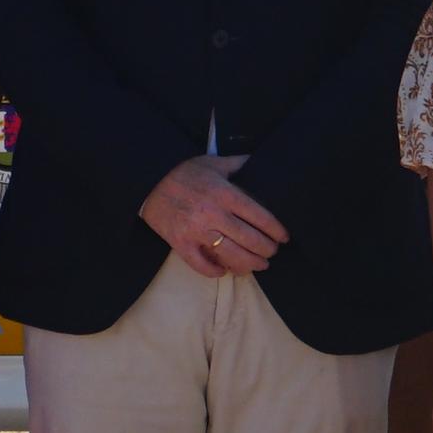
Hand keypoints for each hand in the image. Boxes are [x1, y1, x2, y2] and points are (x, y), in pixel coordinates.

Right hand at [140, 157, 288, 279]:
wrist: (148, 181)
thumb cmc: (184, 171)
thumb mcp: (213, 162)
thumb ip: (239, 164)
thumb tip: (260, 161)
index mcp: (224, 193)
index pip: (259, 216)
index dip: (276, 230)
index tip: (284, 237)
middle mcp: (213, 214)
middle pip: (250, 240)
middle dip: (267, 250)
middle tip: (272, 252)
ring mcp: (196, 231)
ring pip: (231, 256)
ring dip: (250, 264)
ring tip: (258, 265)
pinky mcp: (180, 243)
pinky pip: (202, 265)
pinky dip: (215, 271)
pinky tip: (224, 270)